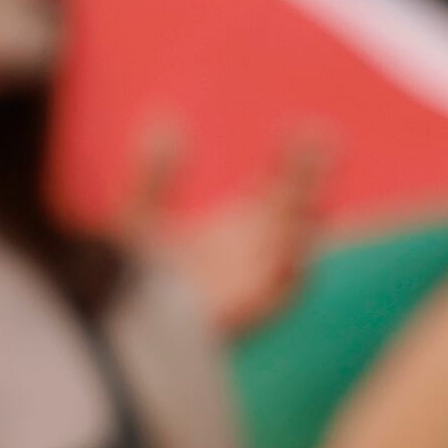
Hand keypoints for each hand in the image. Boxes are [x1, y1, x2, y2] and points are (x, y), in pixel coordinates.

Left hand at [121, 120, 334, 339]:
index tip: (312, 127)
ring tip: (310, 195)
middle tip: (323, 139)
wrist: (124, 325)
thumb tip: (166, 122)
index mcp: (240, 225)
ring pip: (291, 247)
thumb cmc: (137, 273)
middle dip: (308, 178)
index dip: (296, 158)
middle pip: (292, 208)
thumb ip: (152, 173)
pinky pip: (279, 294)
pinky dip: (291, 275)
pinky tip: (295, 255)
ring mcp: (255, 281)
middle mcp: (255, 250)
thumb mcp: (140, 213)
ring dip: (300, 223)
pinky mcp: (246, 314)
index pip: (279, 185)